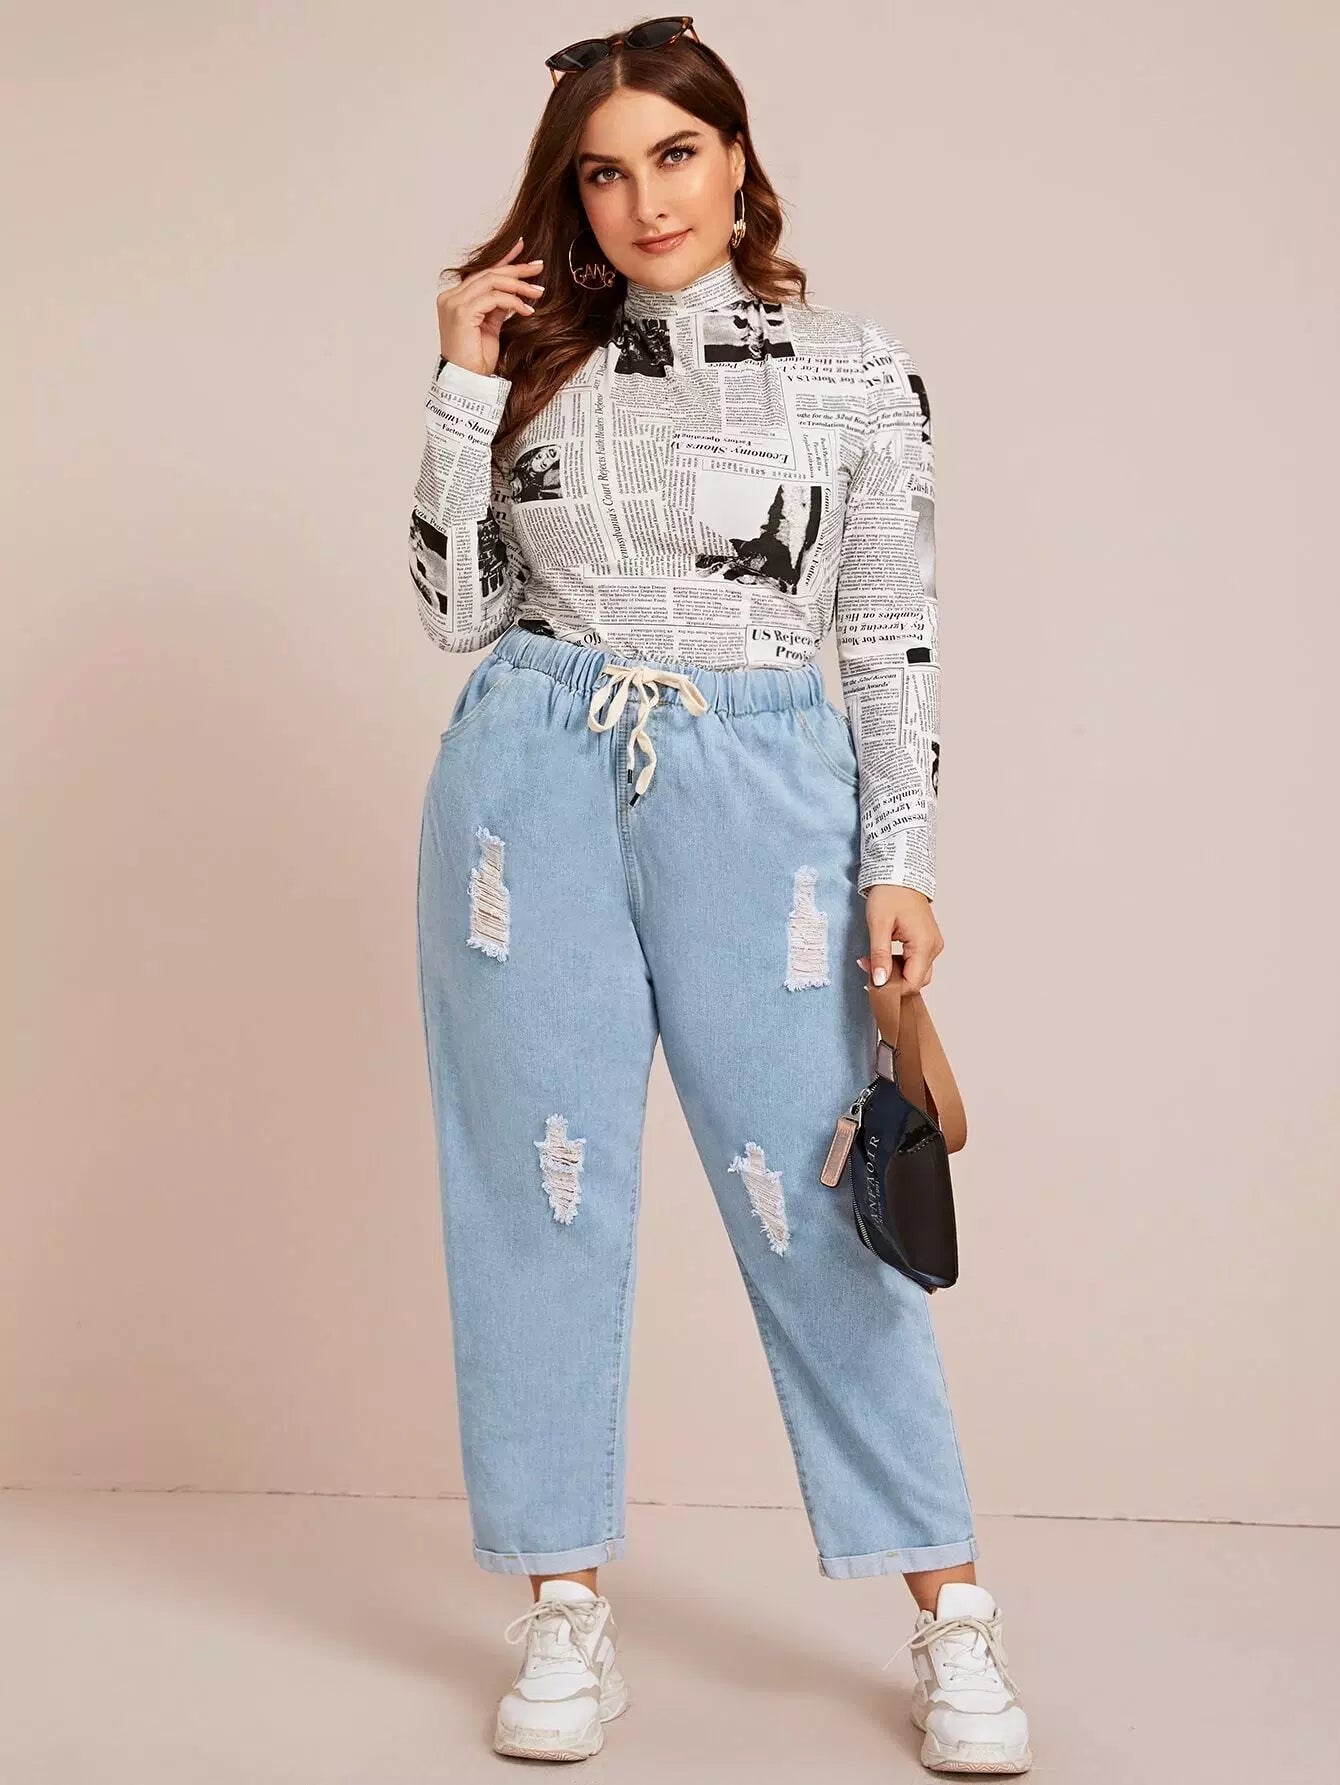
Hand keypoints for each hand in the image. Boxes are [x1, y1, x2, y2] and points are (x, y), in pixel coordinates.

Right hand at [437, 237, 545, 376]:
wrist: (467, 382)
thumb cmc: (476, 360)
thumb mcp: (490, 327)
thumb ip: (497, 306)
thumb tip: (513, 291)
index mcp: (454, 299)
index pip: (481, 273)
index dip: (503, 260)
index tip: (522, 249)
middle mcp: (450, 298)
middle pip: (488, 274)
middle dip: (516, 269)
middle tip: (538, 267)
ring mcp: (453, 304)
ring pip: (491, 282)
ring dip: (518, 285)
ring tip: (538, 292)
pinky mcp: (462, 312)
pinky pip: (493, 298)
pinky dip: (513, 301)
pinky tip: (527, 310)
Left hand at [857, 886, 942, 993]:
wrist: (900, 874)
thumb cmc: (890, 893)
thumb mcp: (879, 924)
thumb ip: (880, 955)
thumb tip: (880, 981)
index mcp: (924, 944)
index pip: (912, 983)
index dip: (892, 988)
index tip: (871, 982)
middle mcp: (933, 947)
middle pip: (916, 980)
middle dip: (892, 981)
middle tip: (869, 968)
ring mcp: (932, 944)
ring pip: (915, 972)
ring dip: (894, 972)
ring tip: (874, 959)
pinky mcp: (927, 941)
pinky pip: (915, 962)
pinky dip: (899, 964)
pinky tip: (884, 955)